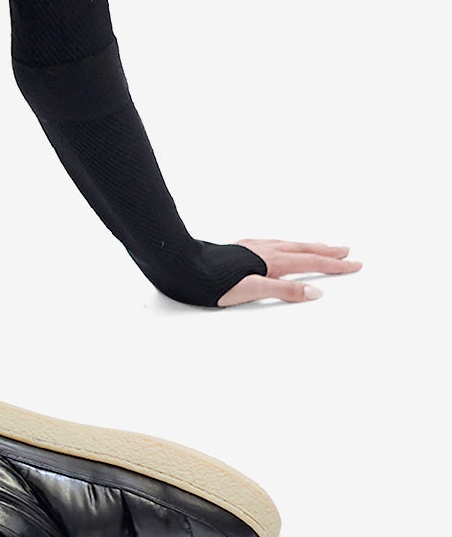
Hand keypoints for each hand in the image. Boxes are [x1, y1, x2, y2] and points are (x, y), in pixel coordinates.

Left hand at [217, 239, 361, 306]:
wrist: (181, 265)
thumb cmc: (212, 282)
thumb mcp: (250, 291)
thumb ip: (283, 291)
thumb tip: (315, 293)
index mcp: (272, 262)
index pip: (311, 262)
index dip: (335, 265)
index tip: (355, 264)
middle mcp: (265, 250)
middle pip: (303, 249)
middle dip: (327, 252)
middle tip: (347, 251)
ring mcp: (252, 247)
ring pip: (288, 244)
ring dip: (308, 246)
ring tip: (320, 247)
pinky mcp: (240, 248)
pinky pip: (273, 243)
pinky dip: (287, 245)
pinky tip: (280, 247)